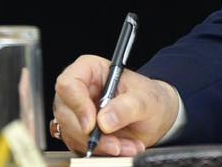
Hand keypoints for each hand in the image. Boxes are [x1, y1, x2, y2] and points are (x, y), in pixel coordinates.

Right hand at [52, 55, 180, 155]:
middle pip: (66, 113)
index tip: (92, 124)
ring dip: (100, 146)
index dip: (77, 104)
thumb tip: (104, 120)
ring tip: (127, 145)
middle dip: (90, 134)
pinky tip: (122, 148)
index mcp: (90, 70)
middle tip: (115, 143)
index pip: (69, 84)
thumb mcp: (146, 99)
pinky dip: (101, 152)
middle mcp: (79, 90)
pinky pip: (80, 146)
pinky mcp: (79, 133)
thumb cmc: (149, 98)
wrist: (155, 116)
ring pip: (72, 134)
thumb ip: (127, 107)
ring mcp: (76, 113)